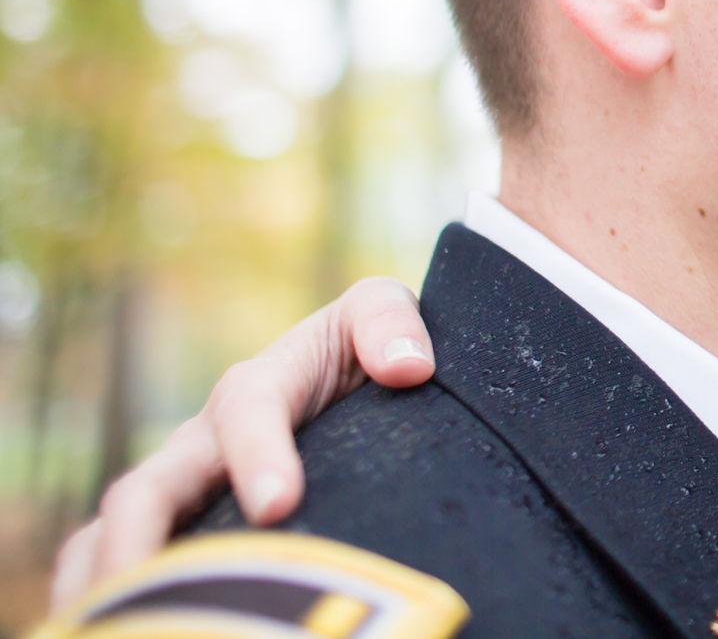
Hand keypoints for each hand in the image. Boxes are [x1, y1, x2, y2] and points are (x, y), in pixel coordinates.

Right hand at [49, 277, 434, 610]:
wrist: (341, 378)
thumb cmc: (361, 347)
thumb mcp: (377, 313)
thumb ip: (390, 321)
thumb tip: (408, 367)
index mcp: (256, 388)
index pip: (246, 413)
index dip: (258, 455)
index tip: (278, 506)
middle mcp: (200, 444)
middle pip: (148, 490)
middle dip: (139, 540)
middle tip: (151, 601)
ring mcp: (178, 493)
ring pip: (112, 535)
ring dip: (106, 582)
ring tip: (113, 629)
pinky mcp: (174, 532)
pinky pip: (111, 565)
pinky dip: (105, 601)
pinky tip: (115, 631)